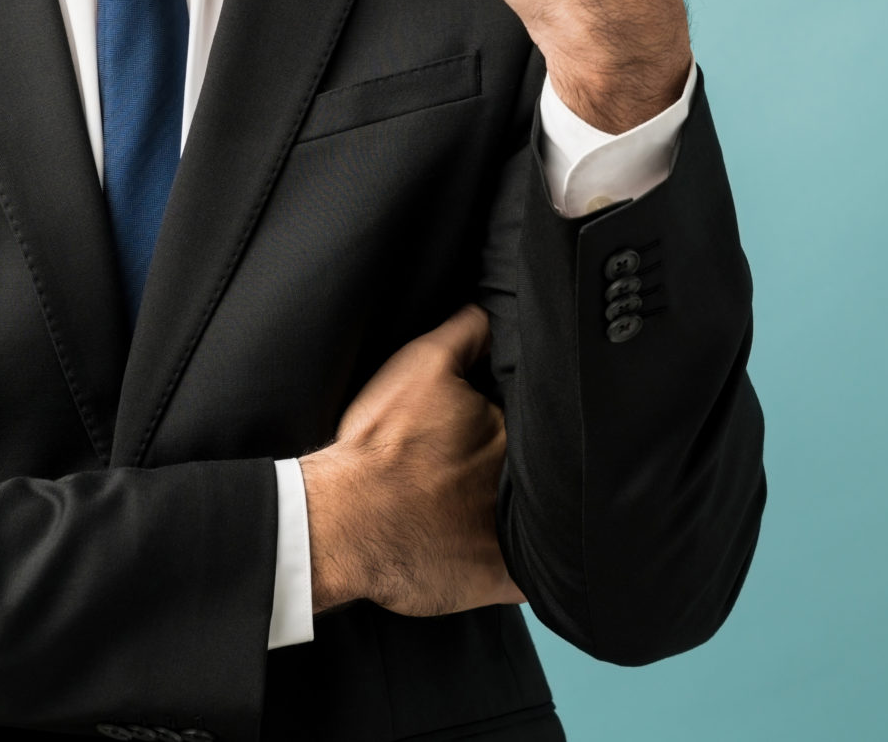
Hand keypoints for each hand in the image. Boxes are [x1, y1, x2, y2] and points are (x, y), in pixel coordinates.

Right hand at [300, 305, 524, 615]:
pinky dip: (538, 568)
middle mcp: (525, 482)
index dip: (524, 421)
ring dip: (535, 512)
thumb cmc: (379, 448)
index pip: (540, 421)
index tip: (501, 424)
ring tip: (490, 507)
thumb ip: (468, 331)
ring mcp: (516, 536)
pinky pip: (536, 577)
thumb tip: (494, 309)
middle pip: (545, 469)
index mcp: (513, 430)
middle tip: (486, 468)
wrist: (343, 522)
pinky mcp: (502, 579)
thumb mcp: (422, 364)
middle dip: (536, 464)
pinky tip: (521, 558)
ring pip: (544, 519)